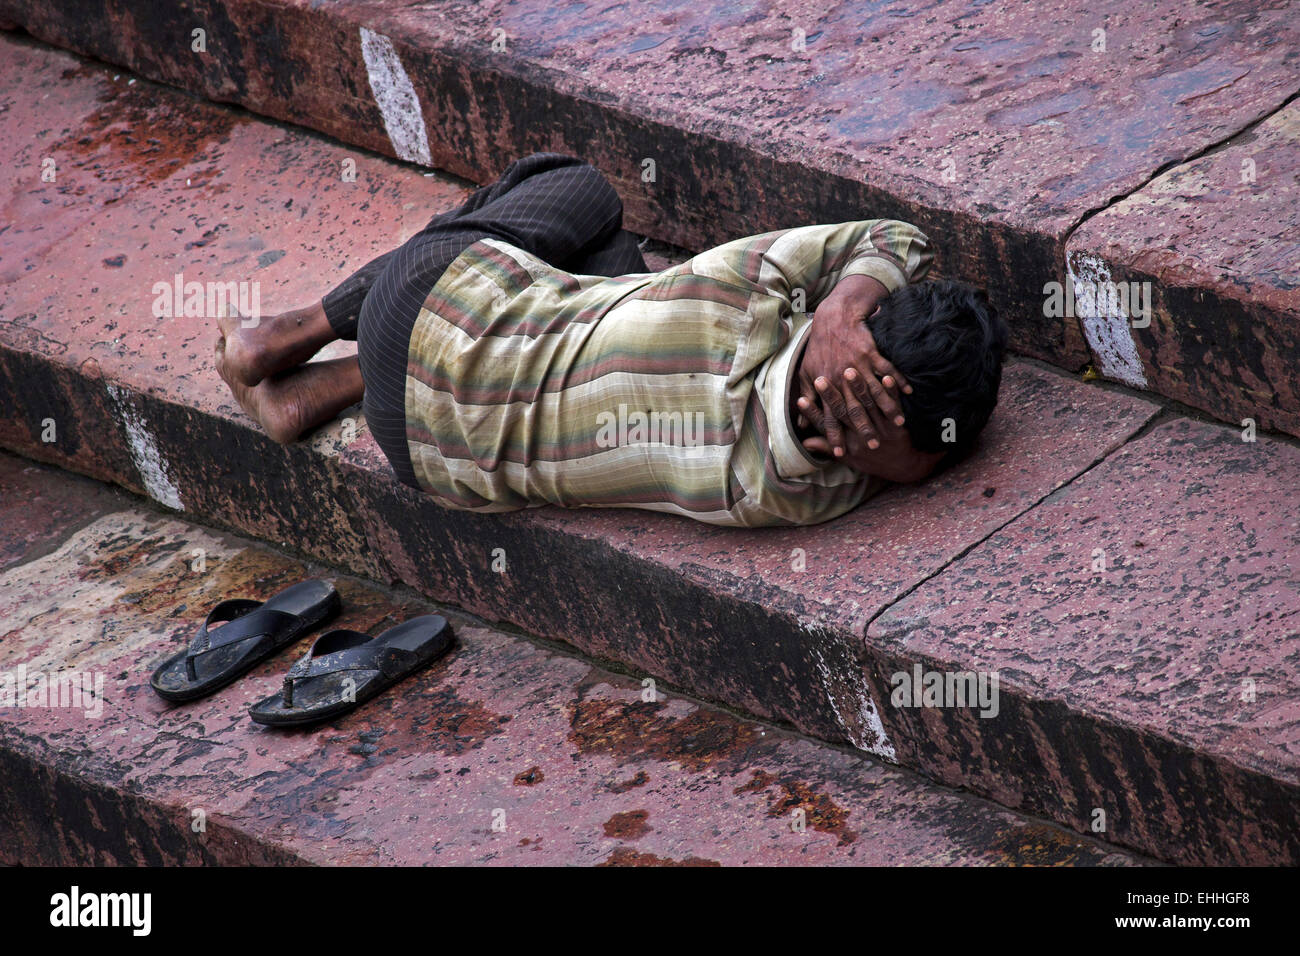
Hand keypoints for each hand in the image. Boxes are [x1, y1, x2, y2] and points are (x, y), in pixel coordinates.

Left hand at [796, 275, 910, 454]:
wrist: (833, 319)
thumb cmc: (819, 348)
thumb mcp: (807, 372)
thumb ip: (808, 397)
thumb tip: (801, 420)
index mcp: (826, 386)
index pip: (830, 417)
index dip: (835, 436)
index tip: (841, 453)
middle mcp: (842, 379)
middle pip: (855, 410)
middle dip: (865, 429)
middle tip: (874, 446)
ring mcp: (858, 366)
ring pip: (875, 393)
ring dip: (888, 409)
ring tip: (898, 425)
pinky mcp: (871, 353)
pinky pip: (887, 369)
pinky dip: (899, 380)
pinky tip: (909, 392)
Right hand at [800, 369, 942, 482]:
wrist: (902, 467)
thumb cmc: (871, 461)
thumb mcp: (847, 458)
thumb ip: (826, 447)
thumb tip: (804, 443)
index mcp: (847, 442)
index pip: (826, 425)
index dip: (813, 413)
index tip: (800, 400)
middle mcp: (861, 435)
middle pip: (843, 411)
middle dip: (830, 395)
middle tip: (819, 380)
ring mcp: (880, 428)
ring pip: (867, 404)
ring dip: (858, 387)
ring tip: (849, 371)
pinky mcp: (897, 424)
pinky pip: (893, 403)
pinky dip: (891, 390)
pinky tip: (886, 378)